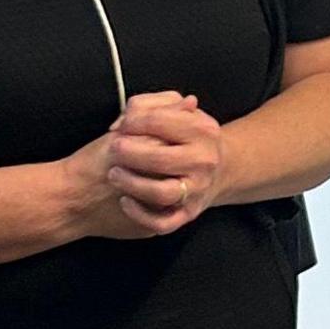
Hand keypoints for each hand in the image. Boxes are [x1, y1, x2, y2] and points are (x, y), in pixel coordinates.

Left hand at [107, 91, 226, 234]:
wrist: (215, 169)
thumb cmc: (186, 137)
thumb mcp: (177, 113)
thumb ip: (149, 105)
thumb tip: (126, 118)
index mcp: (203, 130)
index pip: (159, 121)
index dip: (133, 122)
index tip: (120, 125)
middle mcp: (204, 161)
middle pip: (159, 159)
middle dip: (128, 153)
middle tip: (114, 149)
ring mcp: (198, 190)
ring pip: (161, 193)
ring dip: (131, 184)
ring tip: (114, 174)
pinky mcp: (188, 214)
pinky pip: (162, 222)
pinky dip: (140, 214)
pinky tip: (125, 201)